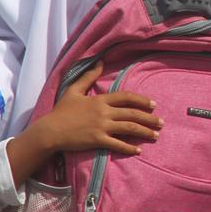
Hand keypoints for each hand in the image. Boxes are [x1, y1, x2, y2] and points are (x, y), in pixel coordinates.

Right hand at [27, 63, 162, 156]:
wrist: (49, 131)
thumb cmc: (61, 111)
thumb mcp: (73, 90)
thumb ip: (88, 77)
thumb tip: (100, 62)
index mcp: (100, 100)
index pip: (127, 97)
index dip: (142, 101)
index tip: (154, 105)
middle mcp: (104, 112)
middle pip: (132, 114)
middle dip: (149, 118)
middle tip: (161, 123)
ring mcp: (101, 126)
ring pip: (129, 128)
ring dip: (145, 132)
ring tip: (156, 136)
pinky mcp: (97, 140)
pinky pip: (118, 144)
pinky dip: (129, 147)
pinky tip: (138, 150)